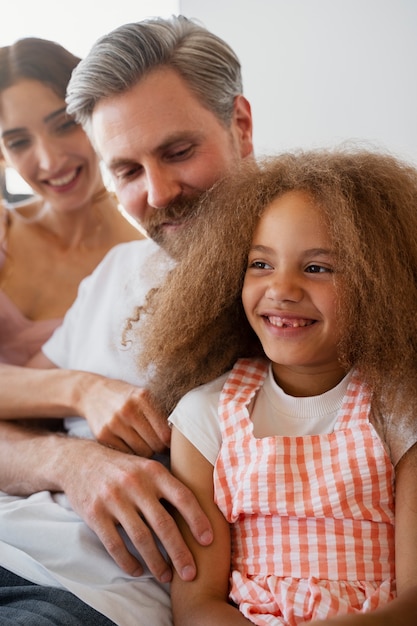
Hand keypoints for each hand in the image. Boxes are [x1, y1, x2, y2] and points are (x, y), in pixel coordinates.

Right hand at [59, 438, 213, 582]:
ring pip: (140, 538)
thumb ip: (167, 485)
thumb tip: (200, 512)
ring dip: (156, 562)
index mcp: (153, 471)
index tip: (208, 541)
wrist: (80, 461)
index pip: (182, 497)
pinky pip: (115, 545)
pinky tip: (138, 571)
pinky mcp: (95, 514)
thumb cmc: (123, 469)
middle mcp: (135, 483)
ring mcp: (114, 498)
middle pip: (163, 523)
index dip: (197, 520)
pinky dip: (128, 562)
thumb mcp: (146, 467)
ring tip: (166, 577)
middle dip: (179, 552)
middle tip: (190, 573)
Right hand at [80, 377, 170, 455]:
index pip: (165, 433)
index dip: (170, 443)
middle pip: (155, 445)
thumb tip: (181, 439)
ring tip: (144, 443)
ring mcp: (114, 423)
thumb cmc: (126, 397)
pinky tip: (130, 444)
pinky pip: (126, 454)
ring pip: (141, 452)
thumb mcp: (144, 396)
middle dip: (159, 448)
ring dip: (146, 451)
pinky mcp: (103, 435)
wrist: (93, 393)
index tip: (170, 443)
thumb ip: (160, 413)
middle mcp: (128, 410)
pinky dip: (131, 453)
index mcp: (143, 398)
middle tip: (158, 445)